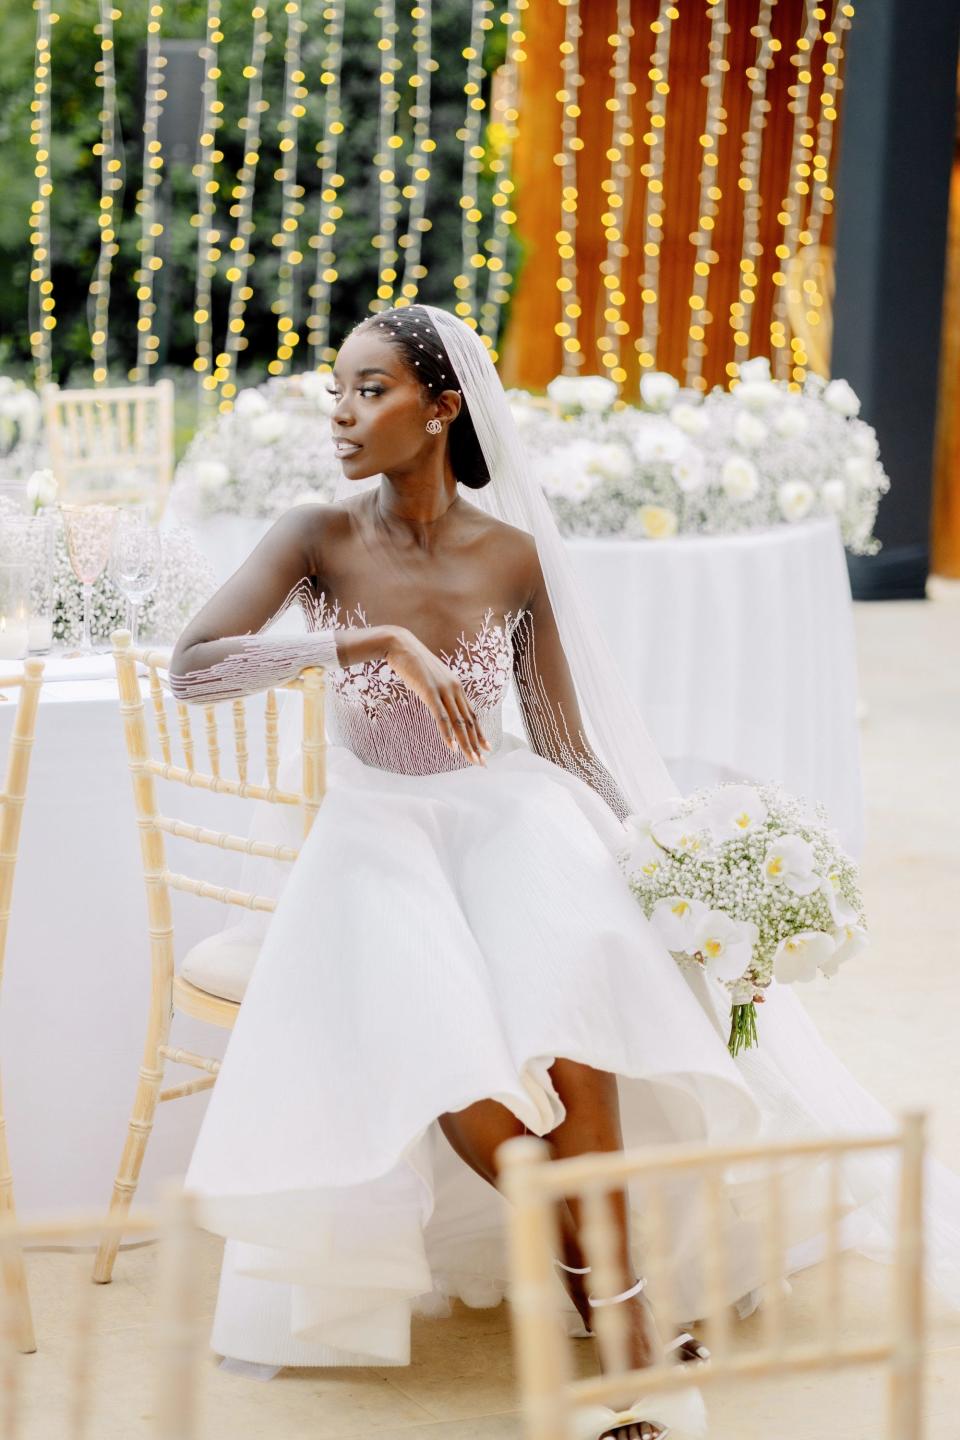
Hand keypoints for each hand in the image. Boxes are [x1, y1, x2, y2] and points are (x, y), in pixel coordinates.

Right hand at [384, 628, 491, 765]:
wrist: (400, 645)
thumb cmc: (413, 663)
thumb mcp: (430, 680)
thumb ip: (438, 692)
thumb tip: (440, 704)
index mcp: (456, 687)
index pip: (471, 715)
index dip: (479, 733)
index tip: (486, 748)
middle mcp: (454, 689)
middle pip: (469, 722)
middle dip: (476, 744)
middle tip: (483, 763)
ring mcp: (443, 690)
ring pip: (458, 722)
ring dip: (466, 743)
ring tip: (472, 760)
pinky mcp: (430, 691)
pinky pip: (441, 716)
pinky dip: (447, 733)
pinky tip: (452, 747)